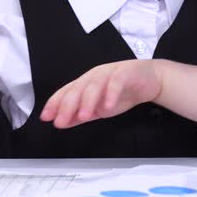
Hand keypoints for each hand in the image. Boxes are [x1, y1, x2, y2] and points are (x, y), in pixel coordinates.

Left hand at [40, 60, 162, 127]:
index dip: (54, 104)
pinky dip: (110, 94)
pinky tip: (107, 107)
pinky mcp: (125, 74)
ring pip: (94, 86)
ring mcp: (110, 73)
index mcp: (86, 83)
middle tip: (61, 121)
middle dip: (67, 105)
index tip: (46, 117)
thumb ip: (81, 115)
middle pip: (77, 89)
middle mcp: (94, 76)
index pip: (66, 92)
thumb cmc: (123, 92)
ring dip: (87, 102)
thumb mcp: (99, 108)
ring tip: (83, 116)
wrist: (150, 79)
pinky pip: (116, 83)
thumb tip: (62, 122)